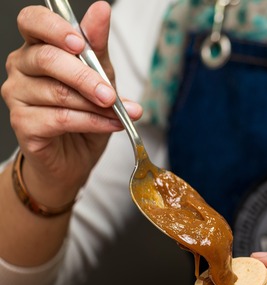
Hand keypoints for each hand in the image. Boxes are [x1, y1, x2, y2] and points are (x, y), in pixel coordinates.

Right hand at [1, 2, 140, 206]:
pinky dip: (92, 122)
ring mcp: (16, 95)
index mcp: (38, 47)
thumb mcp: (101, 76)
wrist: (76, 157)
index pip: (32, 21)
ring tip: (118, 114)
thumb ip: (98, 47)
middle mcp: (21, 67)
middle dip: (86, 77)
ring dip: (95, 105)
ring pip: (58, 93)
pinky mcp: (22, 123)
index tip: (81, 42)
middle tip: (111, 93)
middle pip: (47, 59)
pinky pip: (60, 118)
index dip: (54, 28)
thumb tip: (101, 9)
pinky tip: (110, 125)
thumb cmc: (86, 112)